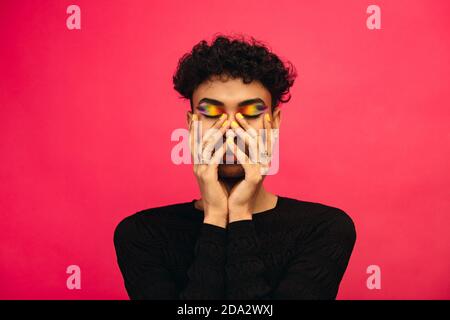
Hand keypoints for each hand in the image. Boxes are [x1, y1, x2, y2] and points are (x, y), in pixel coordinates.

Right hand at [189, 113, 229, 227]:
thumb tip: (221, 147)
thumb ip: (215, 160)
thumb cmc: (220, 193)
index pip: (195, 140)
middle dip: (209, 124)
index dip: (195, 126)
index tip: (196, 114)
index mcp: (199, 163)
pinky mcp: (208, 177)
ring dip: (217, 131)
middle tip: (219, 112)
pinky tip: (228, 139)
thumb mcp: (216, 174)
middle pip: (200, 139)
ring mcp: (201, 170)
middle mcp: (197, 164)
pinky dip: (221, 148)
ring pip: (207, 145)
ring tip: (227, 120)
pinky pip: (214, 158)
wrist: (218, 212)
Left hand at [226, 112, 273, 221]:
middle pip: (260, 139)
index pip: (265, 140)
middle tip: (238, 114)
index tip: (261, 113)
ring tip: (232, 122)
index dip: (265, 126)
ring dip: (243, 133)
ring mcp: (261, 170)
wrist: (236, 208)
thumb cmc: (236, 187)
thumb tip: (234, 138)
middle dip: (249, 125)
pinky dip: (237, 150)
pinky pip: (245, 160)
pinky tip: (229, 141)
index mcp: (262, 161)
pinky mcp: (253, 177)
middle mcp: (265, 164)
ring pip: (253, 147)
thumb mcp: (239, 168)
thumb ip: (241, 154)